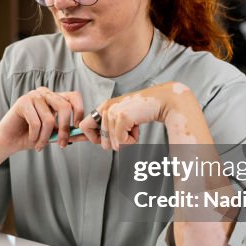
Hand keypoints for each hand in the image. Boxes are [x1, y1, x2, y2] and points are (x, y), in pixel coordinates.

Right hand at [0, 87, 85, 155]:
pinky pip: (36, 122)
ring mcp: (33, 95)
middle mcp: (45, 93)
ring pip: (49, 119)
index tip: (76, 128)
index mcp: (54, 97)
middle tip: (61, 144)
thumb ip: (69, 133)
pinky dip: (35, 136)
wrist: (8, 141)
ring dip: (45, 137)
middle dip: (65, 129)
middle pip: (65, 106)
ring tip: (40, 145)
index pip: (74, 97)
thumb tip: (86, 136)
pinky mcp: (22, 102)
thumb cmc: (31, 137)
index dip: (79, 111)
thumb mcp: (53, 136)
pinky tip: (32, 140)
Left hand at [77, 82, 202, 150]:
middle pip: (102, 143)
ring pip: (113, 145)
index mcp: (103, 107)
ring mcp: (112, 112)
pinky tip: (137, 128)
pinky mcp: (121, 117)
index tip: (108, 140)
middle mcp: (105, 108)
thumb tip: (101, 143)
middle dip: (117, 143)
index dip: (93, 138)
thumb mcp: (123, 116)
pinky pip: (122, 142)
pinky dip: (132, 141)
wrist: (162, 101)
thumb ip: (110, 126)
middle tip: (129, 130)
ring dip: (127, 141)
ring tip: (134, 127)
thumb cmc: (144, 110)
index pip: (84, 127)